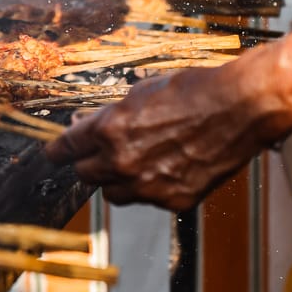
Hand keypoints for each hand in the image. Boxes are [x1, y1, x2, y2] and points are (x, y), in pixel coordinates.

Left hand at [45, 66, 271, 209]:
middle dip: (89, 164)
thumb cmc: (191, 91)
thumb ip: (109, 115)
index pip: (65, 149)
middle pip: (85, 175)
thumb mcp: (138, 92)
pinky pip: (148, 200)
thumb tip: (85, 124)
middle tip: (100, 154)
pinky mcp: (173, 200)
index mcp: (109, 130)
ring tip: (138, 161)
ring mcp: (148, 185)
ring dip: (117, 180)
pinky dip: (151, 188)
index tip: (53, 155)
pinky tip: (168, 168)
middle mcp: (122, 161)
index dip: (57, 152)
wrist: (239, 107)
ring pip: (114, 194)